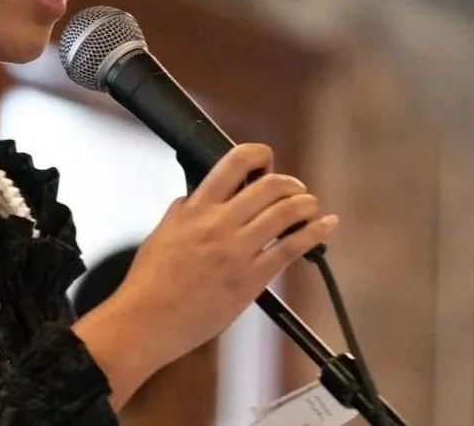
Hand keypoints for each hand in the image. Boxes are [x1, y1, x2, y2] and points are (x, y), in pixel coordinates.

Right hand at [73, 143, 337, 408]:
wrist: (147, 320)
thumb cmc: (150, 281)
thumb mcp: (163, 231)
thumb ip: (185, 209)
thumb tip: (198, 196)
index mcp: (196, 208)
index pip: (233, 163)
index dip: (258, 154)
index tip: (265, 160)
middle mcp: (219, 224)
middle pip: (269, 186)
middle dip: (289, 183)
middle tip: (294, 189)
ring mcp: (237, 251)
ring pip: (285, 213)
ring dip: (306, 204)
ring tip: (310, 205)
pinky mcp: (251, 280)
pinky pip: (291, 248)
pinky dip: (314, 232)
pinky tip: (326, 225)